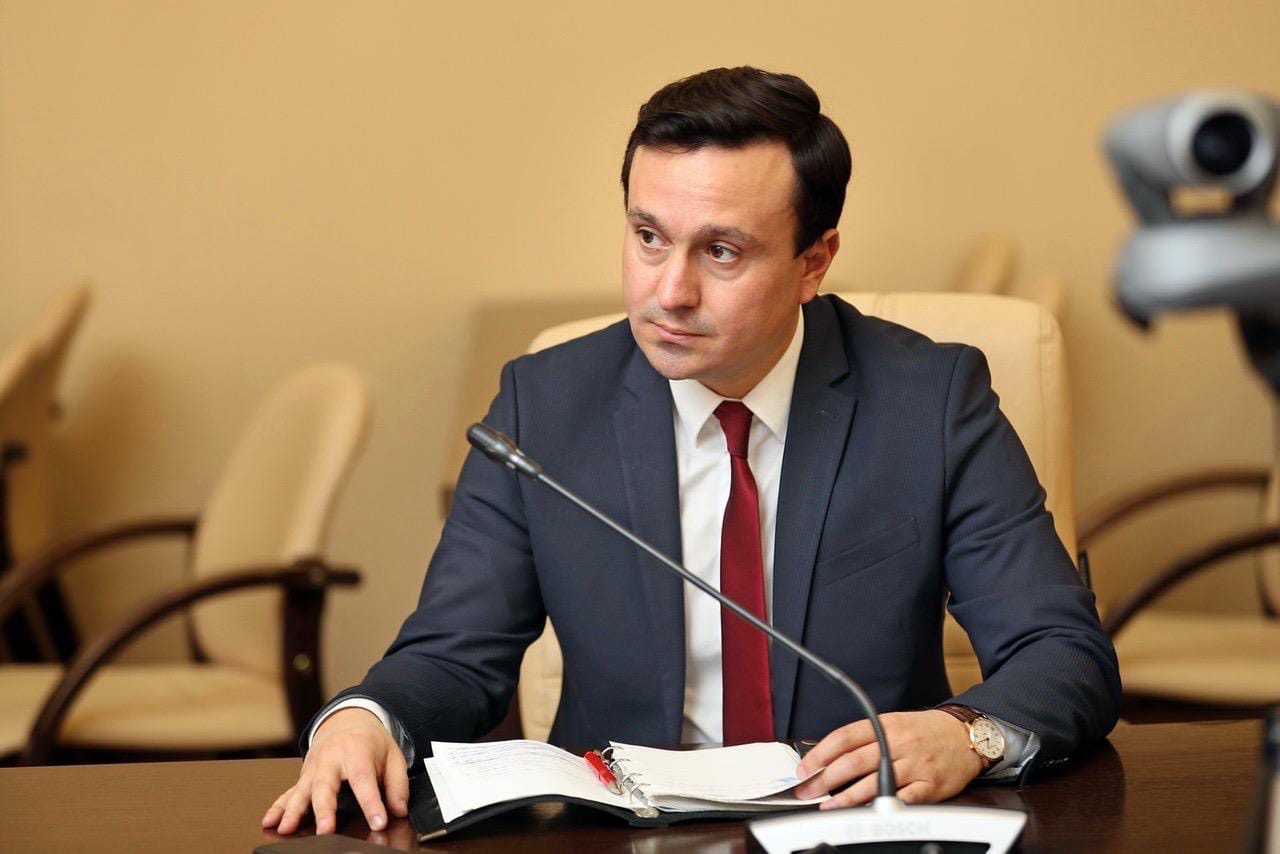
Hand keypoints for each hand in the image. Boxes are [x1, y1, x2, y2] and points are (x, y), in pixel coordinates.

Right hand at [261, 707, 409, 834]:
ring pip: (302, 790)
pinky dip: (278, 807)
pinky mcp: (303, 777)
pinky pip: (288, 792)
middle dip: (324, 809)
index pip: (364, 779)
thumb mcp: (392, 756)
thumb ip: (397, 784)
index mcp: (357, 751)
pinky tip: (270, 821)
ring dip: (293, 810)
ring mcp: (313, 768)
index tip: (378, 822)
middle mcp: (331, 759)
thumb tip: (399, 809)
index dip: (371, 802)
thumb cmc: (370, 742)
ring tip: (287, 828)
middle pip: (326, 785)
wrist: (346, 721)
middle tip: (326, 830)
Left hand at [794, 710, 982, 808]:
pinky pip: (902, 799)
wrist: (966, 735)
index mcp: (885, 725)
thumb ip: (867, 739)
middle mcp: (897, 743)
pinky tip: (865, 813)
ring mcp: (913, 765)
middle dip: (824, 778)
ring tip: (827, 805)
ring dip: (844, 797)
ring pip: (872, 782)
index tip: (805, 768)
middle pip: (852, 761)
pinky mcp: (929, 786)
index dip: (820, 753)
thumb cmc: (926, 731)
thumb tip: (831, 758)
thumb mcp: (894, 723)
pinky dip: (882, 806)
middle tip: (807, 790)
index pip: (844, 737)